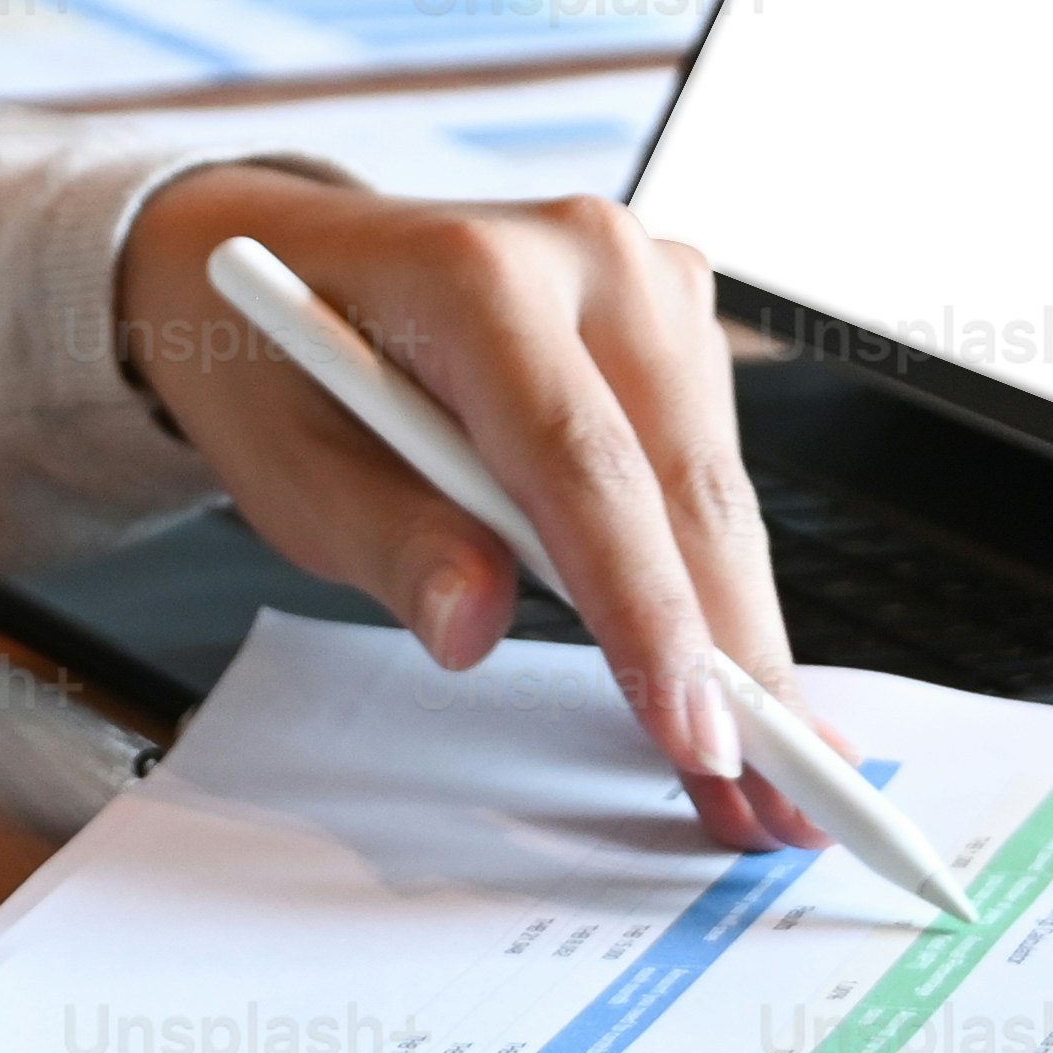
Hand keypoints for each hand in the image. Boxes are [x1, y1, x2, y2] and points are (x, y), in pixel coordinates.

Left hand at [112, 164, 824, 852]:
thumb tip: (474, 626)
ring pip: (718, 490)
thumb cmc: (276, 364)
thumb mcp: (289, 468)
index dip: (647, 606)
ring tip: (759, 777)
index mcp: (479, 272)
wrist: (287, 253)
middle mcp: (589, 258)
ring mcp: (648, 281)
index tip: (693, 730)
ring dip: (741, 635)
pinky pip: (712, 475)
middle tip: (776, 798)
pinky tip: (734, 682)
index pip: (584, 461)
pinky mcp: (676, 324)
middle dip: (735, 654)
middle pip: (684, 482)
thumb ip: (389, 542)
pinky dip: (720, 584)